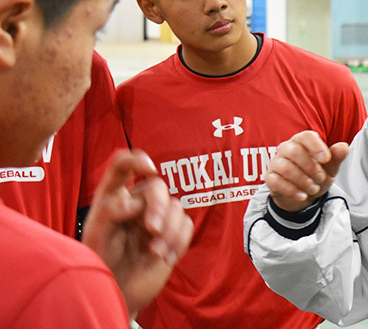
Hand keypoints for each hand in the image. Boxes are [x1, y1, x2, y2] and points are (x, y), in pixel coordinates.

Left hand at [81, 149, 193, 315]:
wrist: (116, 292)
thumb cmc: (99, 262)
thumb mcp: (96, 236)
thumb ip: (110, 212)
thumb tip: (133, 203)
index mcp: (113, 197)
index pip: (122, 165)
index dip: (137, 159)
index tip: (149, 169)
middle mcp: (136, 203)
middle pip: (156, 187)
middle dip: (158, 206)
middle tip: (152, 229)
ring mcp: (156, 218)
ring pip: (176, 206)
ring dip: (168, 230)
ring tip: (155, 253)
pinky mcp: (172, 234)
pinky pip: (187, 225)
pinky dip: (179, 241)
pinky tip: (166, 258)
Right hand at [264, 131, 348, 212]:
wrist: (303, 195)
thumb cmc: (316, 175)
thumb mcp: (330, 168)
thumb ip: (336, 157)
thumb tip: (344, 147)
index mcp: (302, 141)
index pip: (306, 136)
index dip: (316, 147)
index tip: (326, 159)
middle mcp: (287, 148)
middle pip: (294, 151)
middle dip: (310, 167)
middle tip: (321, 178)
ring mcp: (276, 162)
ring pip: (285, 167)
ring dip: (302, 180)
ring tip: (314, 189)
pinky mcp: (270, 178)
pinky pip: (276, 181)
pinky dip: (291, 190)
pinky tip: (303, 196)